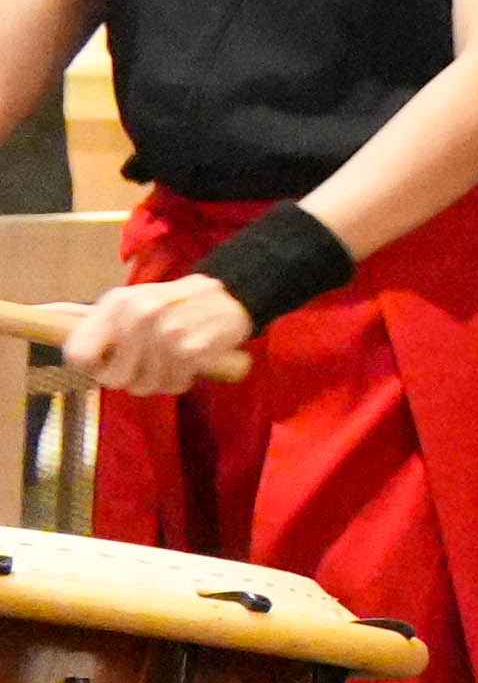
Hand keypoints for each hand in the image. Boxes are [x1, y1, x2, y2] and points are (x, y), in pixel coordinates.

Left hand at [65, 275, 258, 396]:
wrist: (234, 296)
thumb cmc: (176, 303)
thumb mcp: (132, 303)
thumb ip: (94, 319)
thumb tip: (38, 311)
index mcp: (117, 303)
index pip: (78, 354)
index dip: (91, 368)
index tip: (108, 364)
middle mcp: (137, 315)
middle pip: (114, 379)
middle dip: (133, 378)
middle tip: (150, 363)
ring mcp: (164, 333)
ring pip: (146, 385)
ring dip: (162, 379)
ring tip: (174, 359)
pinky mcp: (190, 349)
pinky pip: (175, 384)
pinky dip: (183, 379)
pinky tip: (191, 362)